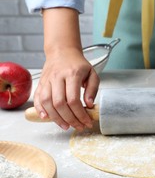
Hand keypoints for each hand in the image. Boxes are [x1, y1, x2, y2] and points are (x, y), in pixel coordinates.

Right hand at [35, 7, 99, 130]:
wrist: (62, 52)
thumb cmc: (78, 64)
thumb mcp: (92, 73)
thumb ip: (93, 89)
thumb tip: (89, 105)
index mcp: (72, 74)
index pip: (74, 99)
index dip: (80, 114)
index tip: (87, 122)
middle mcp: (58, 77)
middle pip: (60, 103)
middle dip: (70, 119)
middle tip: (78, 126)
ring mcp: (47, 80)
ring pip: (47, 102)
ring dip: (56, 118)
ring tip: (66, 126)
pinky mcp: (41, 83)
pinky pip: (38, 98)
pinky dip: (40, 110)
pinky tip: (47, 118)